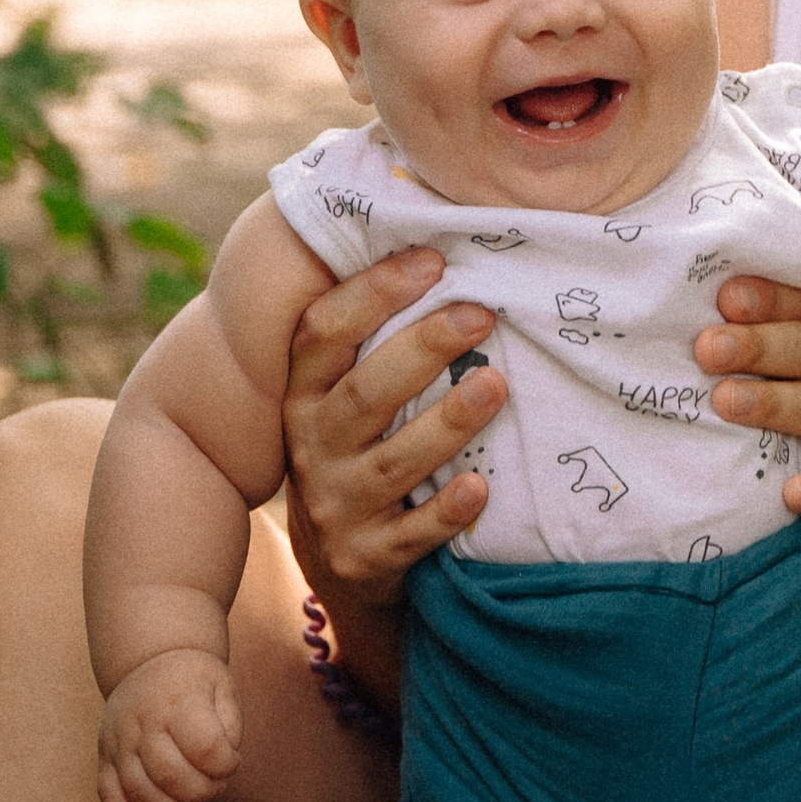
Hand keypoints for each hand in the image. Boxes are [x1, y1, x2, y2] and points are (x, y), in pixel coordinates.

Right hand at [99, 649, 243, 801]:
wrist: (149, 660)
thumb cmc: (195, 681)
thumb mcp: (224, 690)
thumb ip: (229, 729)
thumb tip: (218, 771)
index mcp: (177, 701)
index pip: (205, 747)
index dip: (226, 766)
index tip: (231, 762)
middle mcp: (142, 721)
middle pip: (170, 775)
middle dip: (201, 792)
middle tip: (214, 786)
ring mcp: (118, 740)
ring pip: (138, 791)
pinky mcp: (104, 756)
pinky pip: (109, 796)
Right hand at [282, 248, 507, 595]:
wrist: (341, 564)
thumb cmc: (362, 452)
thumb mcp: (345, 398)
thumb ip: (373, 338)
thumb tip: (430, 237)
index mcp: (304, 397)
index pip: (322, 335)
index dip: (371, 293)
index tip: (431, 259)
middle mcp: (313, 448)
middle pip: (364, 395)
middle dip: (420, 350)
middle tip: (479, 314)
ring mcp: (338, 507)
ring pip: (393, 463)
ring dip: (446, 424)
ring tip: (496, 386)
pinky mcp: (368, 558)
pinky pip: (410, 537)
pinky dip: (444, 512)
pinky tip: (480, 488)